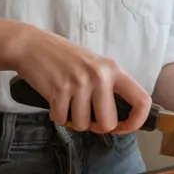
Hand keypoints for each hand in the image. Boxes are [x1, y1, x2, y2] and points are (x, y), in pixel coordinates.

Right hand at [10, 26, 152, 135]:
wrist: (32, 46)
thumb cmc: (65, 58)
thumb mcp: (95, 65)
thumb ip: (109, 86)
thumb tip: (120, 118)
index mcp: (113, 69)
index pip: (141, 100)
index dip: (136, 121)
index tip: (125, 127)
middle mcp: (99, 76)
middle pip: (108, 123)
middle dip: (96, 126)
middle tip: (88, 116)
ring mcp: (79, 83)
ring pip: (83, 125)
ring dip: (74, 120)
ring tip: (69, 104)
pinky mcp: (59, 91)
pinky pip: (62, 120)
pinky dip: (58, 116)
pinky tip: (55, 101)